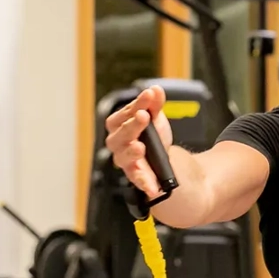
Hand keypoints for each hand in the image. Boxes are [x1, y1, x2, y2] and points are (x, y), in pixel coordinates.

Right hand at [104, 85, 173, 199]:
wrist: (161, 155)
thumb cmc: (152, 134)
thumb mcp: (156, 117)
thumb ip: (155, 104)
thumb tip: (156, 90)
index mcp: (119, 123)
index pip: (125, 112)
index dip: (137, 103)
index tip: (149, 95)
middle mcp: (117, 141)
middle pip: (121, 133)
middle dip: (132, 124)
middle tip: (144, 116)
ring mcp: (124, 159)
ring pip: (123, 155)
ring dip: (131, 151)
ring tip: (140, 147)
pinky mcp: (134, 175)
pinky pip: (138, 179)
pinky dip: (145, 183)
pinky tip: (152, 188)